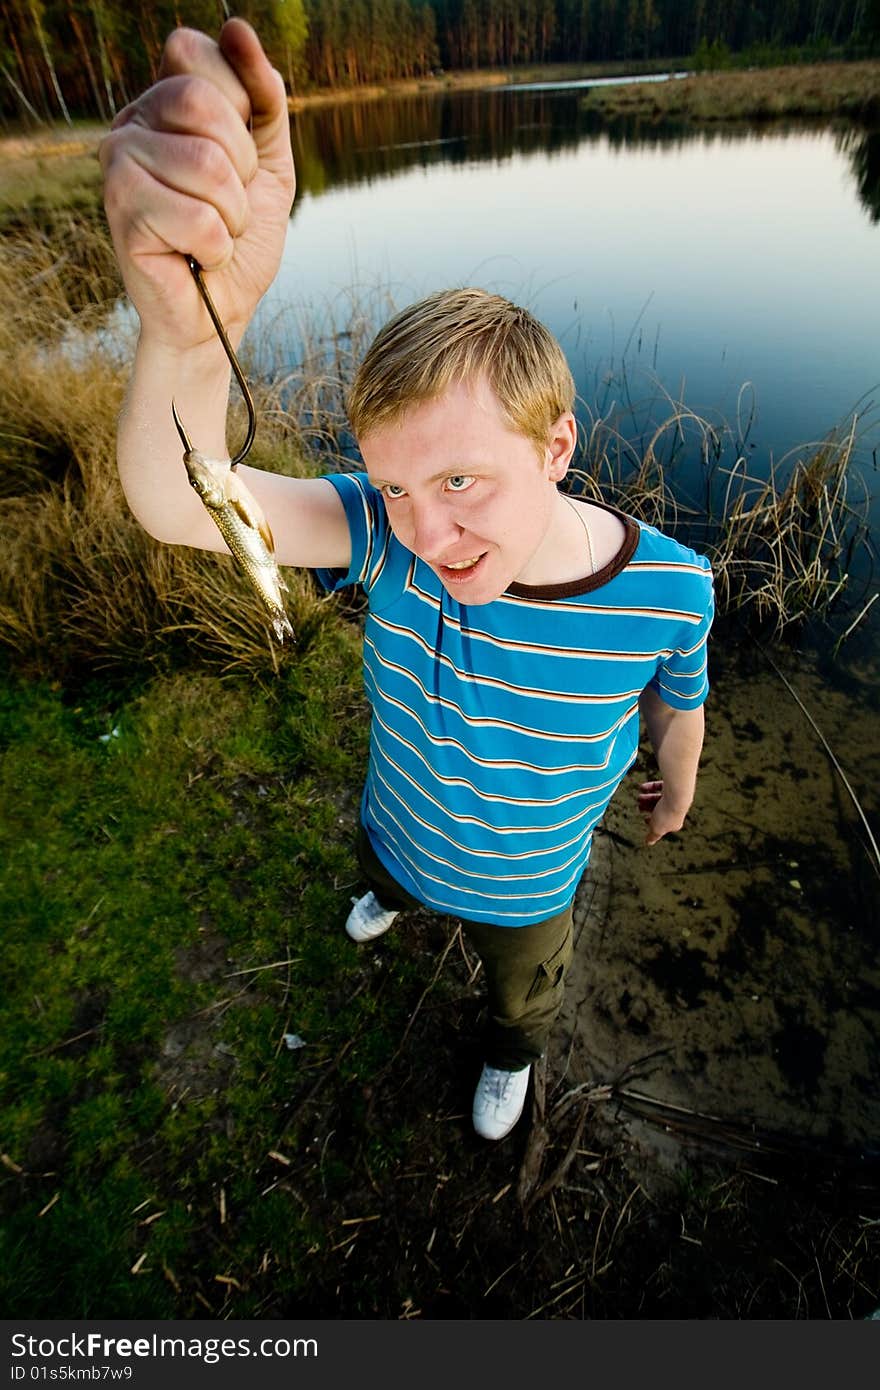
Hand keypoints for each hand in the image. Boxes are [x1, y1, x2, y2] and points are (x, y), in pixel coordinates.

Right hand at [99, 19, 294, 351]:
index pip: (198, 54)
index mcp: (163, 103)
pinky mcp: (121, 214)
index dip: (240, 107)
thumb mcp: (270, 163)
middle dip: (242, 167)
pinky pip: (199, 218)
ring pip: (208, 165)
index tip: (240, 157)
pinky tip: (196, 259)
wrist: (219, 314)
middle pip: (204, 105)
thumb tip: (237, 28)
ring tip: (215, 235)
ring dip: (232, 215)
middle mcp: (131, 124)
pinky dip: (217, 248)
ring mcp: (118, 165)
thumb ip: (265, 98)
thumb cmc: (240, 242)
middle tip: (229, 204)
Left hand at [637, 779, 688, 845]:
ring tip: (639, 796)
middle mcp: (676, 811)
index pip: (663, 825)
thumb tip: (648, 843)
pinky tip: (642, 787)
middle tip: (639, 805)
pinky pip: (660, 787)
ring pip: (659, 798)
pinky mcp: (673, 787)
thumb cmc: (666, 813)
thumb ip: (652, 836)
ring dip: (647, 798)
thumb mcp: (656, 828)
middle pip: (659, 810)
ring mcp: (675, 799)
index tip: (645, 819)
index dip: (653, 823)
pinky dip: (650, 787)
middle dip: (648, 808)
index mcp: (674, 823)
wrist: (676, 794)